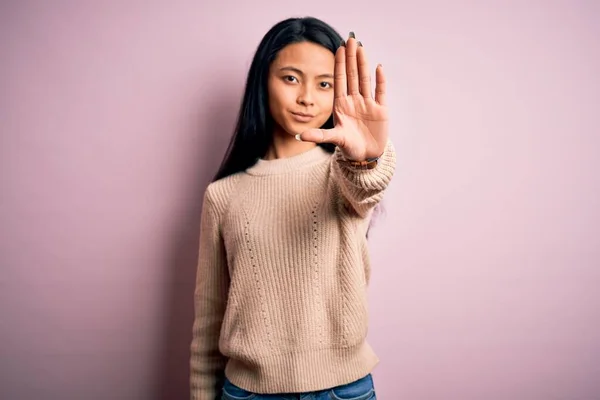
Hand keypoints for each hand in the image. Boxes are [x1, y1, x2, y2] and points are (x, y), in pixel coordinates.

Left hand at [297, 33, 387, 160]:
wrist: (366, 157)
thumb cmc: (349, 147)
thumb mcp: (334, 139)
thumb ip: (319, 136)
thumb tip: (299, 136)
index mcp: (341, 105)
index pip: (340, 80)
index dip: (339, 64)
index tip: (338, 48)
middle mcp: (354, 101)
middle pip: (353, 75)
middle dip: (351, 57)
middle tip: (351, 39)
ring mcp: (367, 104)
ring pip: (365, 79)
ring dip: (364, 64)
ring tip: (362, 47)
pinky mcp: (381, 110)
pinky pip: (380, 91)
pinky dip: (380, 80)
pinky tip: (378, 67)